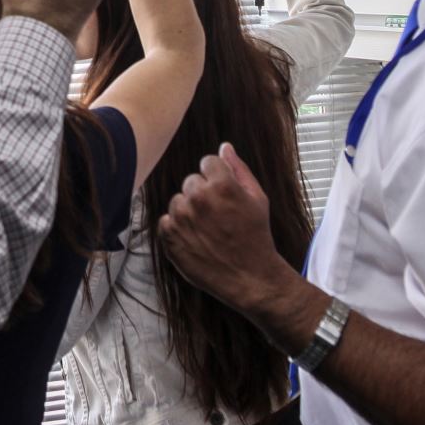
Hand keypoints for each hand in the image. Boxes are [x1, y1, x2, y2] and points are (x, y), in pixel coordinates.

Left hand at [156, 144, 292, 314]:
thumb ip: (239, 169)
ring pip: (178, 200)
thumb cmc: (256, 236)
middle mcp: (198, 198)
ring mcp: (181, 217)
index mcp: (221, 185)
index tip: (224, 194)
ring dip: (189, 211)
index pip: (207, 162)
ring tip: (208, 230)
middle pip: (192, 181)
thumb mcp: (258, 199)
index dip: (217, 177)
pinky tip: (196, 239)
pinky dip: (177, 228)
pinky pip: (167, 220)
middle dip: (203, 193)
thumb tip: (225, 147)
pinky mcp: (169, 236)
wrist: (250, 277)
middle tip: (219, 216)